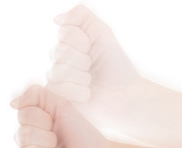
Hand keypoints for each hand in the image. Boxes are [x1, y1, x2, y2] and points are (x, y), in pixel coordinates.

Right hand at [11, 85, 108, 147]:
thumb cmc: (82, 135)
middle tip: (60, 143)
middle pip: (24, 135)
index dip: (43, 119)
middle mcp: (25, 143)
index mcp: (31, 123)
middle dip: (48, 138)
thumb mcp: (62, 107)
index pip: (23, 116)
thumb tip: (13, 103)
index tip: (56, 124)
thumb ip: (37, 95)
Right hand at [48, 4, 141, 126]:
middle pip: (59, 52)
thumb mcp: (103, 33)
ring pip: (58, 71)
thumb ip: (81, 16)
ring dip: (81, 77)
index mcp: (71, 41)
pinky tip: (88, 94)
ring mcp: (59, 77)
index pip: (64, 32)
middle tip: (93, 67)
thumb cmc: (116, 66)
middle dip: (82, 60)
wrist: (124, 96)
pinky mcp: (61, 97)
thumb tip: (56, 19)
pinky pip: (58, 89)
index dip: (82, 41)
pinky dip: (78, 92)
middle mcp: (62, 58)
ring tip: (91, 82)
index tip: (95, 49)